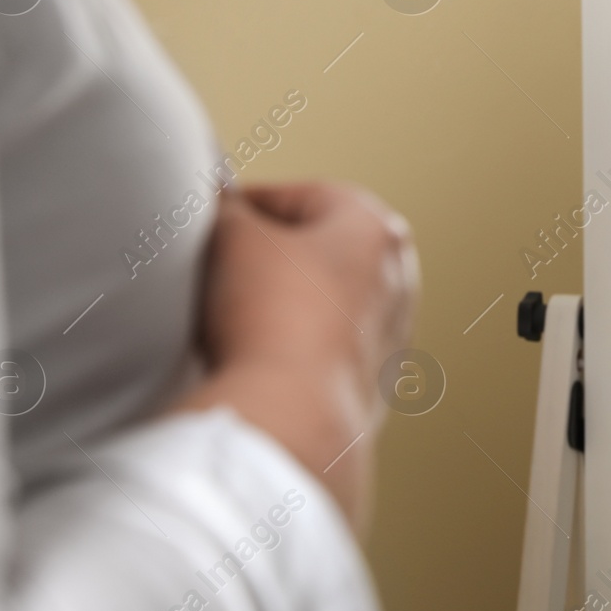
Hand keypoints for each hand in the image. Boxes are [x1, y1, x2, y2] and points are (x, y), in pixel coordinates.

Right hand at [172, 180, 419, 538]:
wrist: (292, 412)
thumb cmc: (271, 313)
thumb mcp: (231, 235)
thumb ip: (225, 206)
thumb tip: (220, 199)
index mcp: (376, 227)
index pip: (299, 197)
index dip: (246, 205)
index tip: (212, 221)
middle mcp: (399, 277)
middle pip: (318, 250)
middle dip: (268, 256)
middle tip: (219, 269)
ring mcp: (393, 335)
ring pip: (322, 302)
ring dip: (281, 303)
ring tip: (233, 318)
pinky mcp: (374, 385)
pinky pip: (324, 349)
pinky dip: (294, 346)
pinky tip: (257, 357)